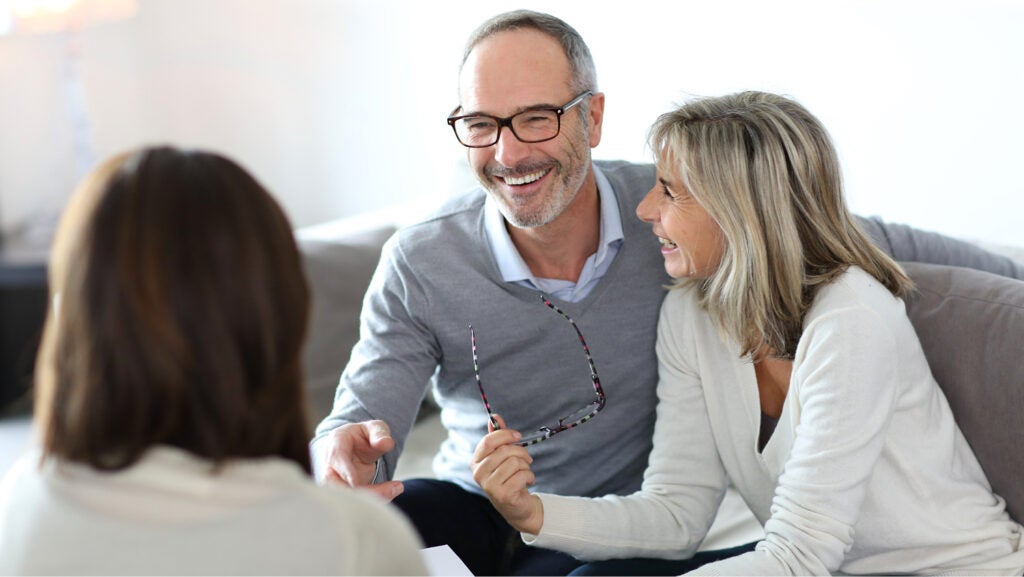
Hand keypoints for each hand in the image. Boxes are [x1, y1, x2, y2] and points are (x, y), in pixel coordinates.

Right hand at [318, 420, 403, 500]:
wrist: (357, 447)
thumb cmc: (364, 436)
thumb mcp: (374, 428)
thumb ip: (379, 434)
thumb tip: (386, 443)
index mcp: (336, 443)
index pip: (336, 458)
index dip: (346, 472)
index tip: (358, 483)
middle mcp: (331, 464)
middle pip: (335, 484)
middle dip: (359, 492)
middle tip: (391, 489)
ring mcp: (335, 481)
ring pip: (343, 497)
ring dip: (367, 500)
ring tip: (394, 489)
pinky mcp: (343, 493)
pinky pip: (353, 502)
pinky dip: (371, 502)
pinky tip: (391, 492)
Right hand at [471, 415, 543, 533]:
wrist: (517, 506)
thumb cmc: (509, 477)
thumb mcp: (503, 455)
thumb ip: (498, 436)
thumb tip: (494, 417)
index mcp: (476, 461)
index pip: (489, 441)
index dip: (506, 435)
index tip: (518, 436)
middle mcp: (478, 474)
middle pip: (505, 451)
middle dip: (521, 452)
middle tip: (526, 459)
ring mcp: (489, 486)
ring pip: (515, 462)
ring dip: (526, 466)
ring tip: (524, 472)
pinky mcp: (502, 495)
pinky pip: (522, 475)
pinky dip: (529, 476)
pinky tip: (527, 482)